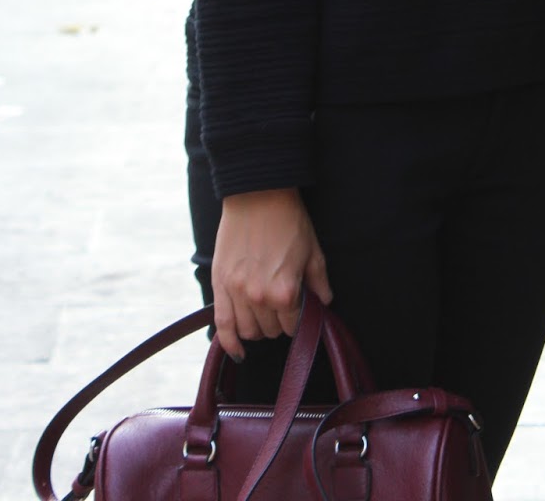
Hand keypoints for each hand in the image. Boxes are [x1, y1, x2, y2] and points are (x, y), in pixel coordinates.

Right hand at [211, 187, 332, 358]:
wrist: (258, 193)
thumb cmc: (289, 220)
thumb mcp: (313, 251)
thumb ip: (319, 283)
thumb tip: (325, 304)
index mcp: (286, 291)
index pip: (294, 326)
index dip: (299, 319)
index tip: (300, 309)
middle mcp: (259, 297)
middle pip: (271, 330)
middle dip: (279, 322)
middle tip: (282, 305)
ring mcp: (237, 292)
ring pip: (248, 331)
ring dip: (258, 328)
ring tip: (264, 314)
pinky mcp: (220, 284)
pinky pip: (222, 325)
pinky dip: (229, 342)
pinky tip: (237, 351)